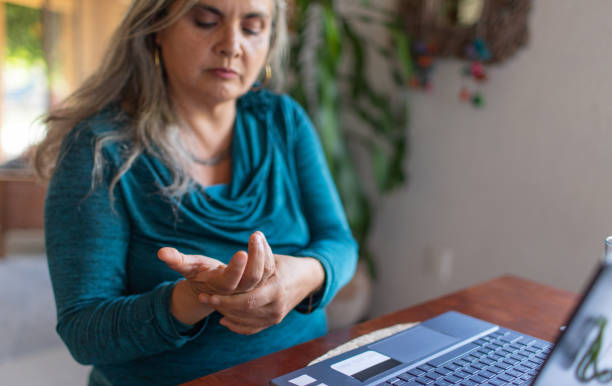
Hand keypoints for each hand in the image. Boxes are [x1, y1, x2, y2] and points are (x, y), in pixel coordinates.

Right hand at [157, 231, 275, 295]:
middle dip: (257, 257)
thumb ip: (175, 260)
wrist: (213, 288)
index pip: (232, 281)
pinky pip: (269, 268)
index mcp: (221, 286)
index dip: (237, 268)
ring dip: (263, 253)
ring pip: (264, 273)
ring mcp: (251, 286)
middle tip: (255, 236)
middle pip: (253, 278)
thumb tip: (160, 252)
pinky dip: (267, 253)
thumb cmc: (198, 274)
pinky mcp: (260, 279)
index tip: (242, 251)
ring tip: (257, 235)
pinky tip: (260, 239)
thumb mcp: (186, 267)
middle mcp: (239, 289)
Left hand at [200, 255, 324, 334]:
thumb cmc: (286, 265)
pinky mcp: (273, 321)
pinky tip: (223, 319)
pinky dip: (236, 325)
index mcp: (276, 289)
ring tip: (211, 303)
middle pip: (243, 312)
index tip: (207, 292)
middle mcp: (276, 307)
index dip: (225, 299)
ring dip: (226, 313)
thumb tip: (256, 234)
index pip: (247, 300)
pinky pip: (251, 328)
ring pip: (245, 322)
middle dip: (222, 305)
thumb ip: (263, 252)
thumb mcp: (275, 258)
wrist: (307, 280)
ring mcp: (275, 317)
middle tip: (205, 298)